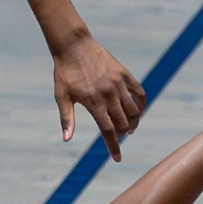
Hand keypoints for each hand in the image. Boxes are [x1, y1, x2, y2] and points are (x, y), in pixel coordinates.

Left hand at [54, 33, 147, 161]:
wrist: (74, 45)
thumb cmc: (65, 72)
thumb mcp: (61, 96)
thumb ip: (67, 118)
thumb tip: (67, 139)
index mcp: (93, 102)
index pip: (108, 130)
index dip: (113, 147)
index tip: (117, 159)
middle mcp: (109, 94)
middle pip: (123, 122)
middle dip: (122, 135)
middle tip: (119, 138)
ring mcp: (119, 83)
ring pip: (133, 110)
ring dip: (133, 122)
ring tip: (129, 127)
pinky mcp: (124, 74)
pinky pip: (139, 92)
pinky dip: (141, 104)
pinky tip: (137, 109)